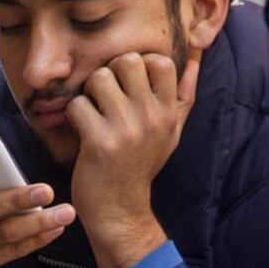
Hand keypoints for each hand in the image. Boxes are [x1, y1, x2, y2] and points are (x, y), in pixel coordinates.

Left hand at [66, 50, 200, 267]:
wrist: (121, 209)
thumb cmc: (142, 165)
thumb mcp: (171, 131)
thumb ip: (183, 95)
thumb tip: (193, 58)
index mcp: (169, 113)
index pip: (160, 61)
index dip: (140, 63)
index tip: (130, 84)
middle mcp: (152, 119)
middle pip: (128, 61)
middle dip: (111, 72)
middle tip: (107, 95)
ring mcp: (126, 130)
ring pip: (98, 79)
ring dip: (89, 94)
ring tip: (94, 113)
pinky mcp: (100, 143)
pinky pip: (78, 105)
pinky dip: (74, 116)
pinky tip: (83, 131)